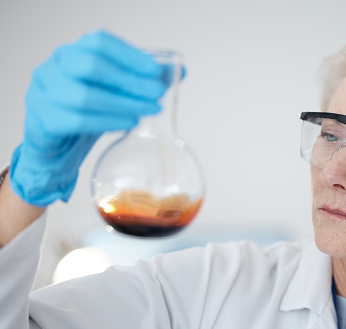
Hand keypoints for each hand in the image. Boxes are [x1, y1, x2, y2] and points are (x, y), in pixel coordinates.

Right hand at [10, 31, 167, 206]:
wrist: (56, 146)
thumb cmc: (86, 112)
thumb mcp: (113, 93)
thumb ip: (142, 80)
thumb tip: (179, 72)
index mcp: (71, 53)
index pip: (98, 42)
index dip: (129, 55)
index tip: (156, 71)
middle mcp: (52, 68)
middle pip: (91, 66)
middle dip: (129, 81)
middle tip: (157, 95)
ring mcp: (42, 94)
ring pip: (83, 95)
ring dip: (122, 104)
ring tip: (147, 112)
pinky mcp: (43, 121)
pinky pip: (75, 121)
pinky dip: (106, 122)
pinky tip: (127, 124)